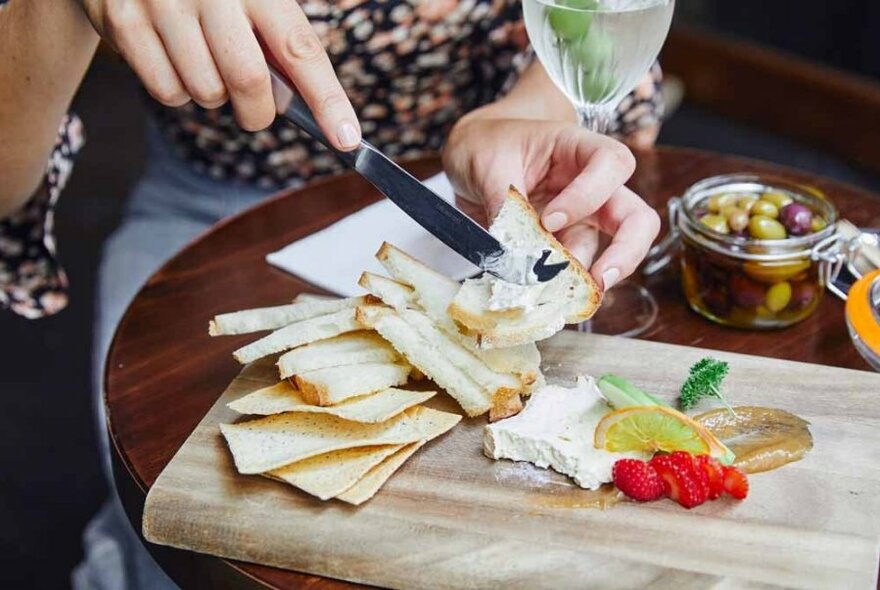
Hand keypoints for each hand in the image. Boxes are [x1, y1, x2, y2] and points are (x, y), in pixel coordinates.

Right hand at [79, 0, 359, 145]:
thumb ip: (279, 36)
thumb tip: (300, 99)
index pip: (301, 49)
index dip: (328, 101)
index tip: (348, 140)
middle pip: (249, 83)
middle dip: (259, 111)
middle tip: (256, 108)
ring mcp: (162, 4)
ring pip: (207, 93)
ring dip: (214, 96)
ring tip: (204, 60)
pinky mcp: (124, 22)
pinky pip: (167, 92)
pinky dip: (177, 91)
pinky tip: (173, 57)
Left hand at [442, 116, 659, 289]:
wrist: (469, 156)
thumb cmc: (487, 145)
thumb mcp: (487, 163)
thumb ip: (503, 203)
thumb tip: (507, 251)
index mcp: (578, 149)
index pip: (611, 164)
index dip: (589, 195)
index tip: (550, 220)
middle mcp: (591, 188)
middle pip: (636, 218)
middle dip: (626, 252)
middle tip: (600, 280)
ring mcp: (581, 221)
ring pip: (607, 255)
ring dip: (583, 280)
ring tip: (550, 298)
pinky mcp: (562, 247)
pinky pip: (573, 272)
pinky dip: (561, 289)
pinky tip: (540, 300)